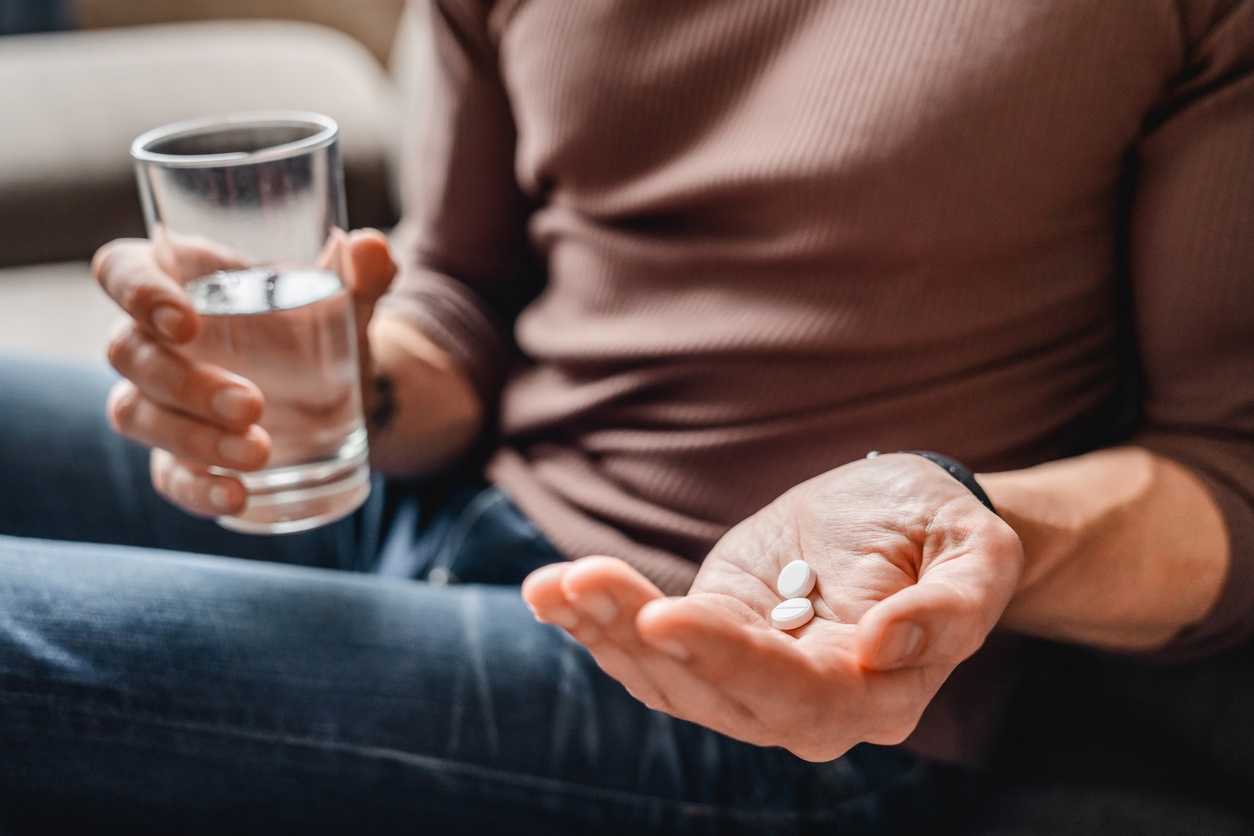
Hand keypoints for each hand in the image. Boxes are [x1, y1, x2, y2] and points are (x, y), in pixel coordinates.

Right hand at [93, 228, 395, 517]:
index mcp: (182, 280)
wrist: (343, 390)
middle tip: (253, 404)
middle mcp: (154, 339)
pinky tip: (238, 497)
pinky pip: (167, 475)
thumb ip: (362, 274)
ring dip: (192, 438)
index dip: (136, 292)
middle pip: (129, 354)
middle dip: (185, 384)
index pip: (122, 270)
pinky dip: (197, 490)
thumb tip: (372, 248)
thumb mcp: (345, 300)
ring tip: (261, 453)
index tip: (184, 322)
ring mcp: (159, 400)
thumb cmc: (321, 325)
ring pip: (136, 416)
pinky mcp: (179, 455)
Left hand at [522, 454, 1023, 760]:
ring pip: (666, 679)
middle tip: (581, 581)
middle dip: (641, 640)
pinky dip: (598, 624)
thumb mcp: (979, 552)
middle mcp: (805, 708)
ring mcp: (749, 680)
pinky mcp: (712, 642)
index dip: (729, 658)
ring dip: (603, 633)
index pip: (794, 694)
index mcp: (874, 695)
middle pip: (712, 693)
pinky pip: (650, 651)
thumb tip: (882, 644)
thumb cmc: (945, 532)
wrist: (904, 521)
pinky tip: (552, 591)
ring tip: (552, 584)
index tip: (666, 613)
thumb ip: (952, 607)